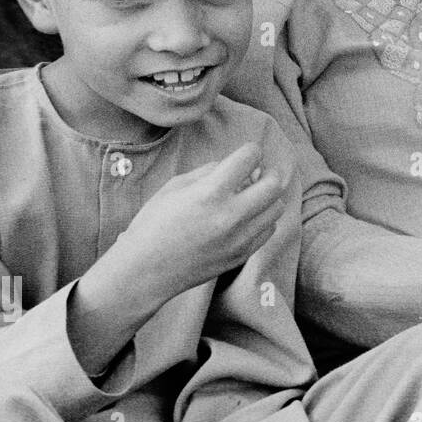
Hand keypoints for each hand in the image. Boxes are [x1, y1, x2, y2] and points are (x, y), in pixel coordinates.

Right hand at [68, 143, 289, 374]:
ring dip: (268, 197)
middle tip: (258, 173)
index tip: (247, 154)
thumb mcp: (174, 187)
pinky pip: (268, 230)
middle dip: (268, 172)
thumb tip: (236, 165)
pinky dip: (263, 219)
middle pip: (274, 183)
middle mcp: (230, 215)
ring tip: (251, 197)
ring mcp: (239, 238)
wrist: (145, 271)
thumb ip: (209, 171)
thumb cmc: (153, 224)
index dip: (250, 151)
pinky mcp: (242, 255)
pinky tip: (247, 218)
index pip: (250, 158)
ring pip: (277, 207)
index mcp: (210, 193)